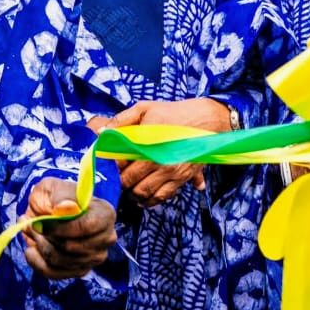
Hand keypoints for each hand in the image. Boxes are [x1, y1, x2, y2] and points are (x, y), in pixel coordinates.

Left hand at [22, 178, 116, 278]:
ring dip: (39, 246)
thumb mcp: (54, 186)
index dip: (61, 227)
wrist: (49, 211)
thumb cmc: (55, 197)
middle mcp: (105, 239)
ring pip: (61, 261)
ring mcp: (94, 258)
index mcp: (105, 215)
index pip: (87, 227)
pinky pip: (55, 273)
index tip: (40, 222)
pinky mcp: (80, 271)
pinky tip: (31, 249)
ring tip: (31, 231)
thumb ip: (61, 195)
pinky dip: (37, 262)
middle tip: (31, 223)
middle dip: (46, 236)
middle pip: (72, 247)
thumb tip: (65, 208)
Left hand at [89, 98, 223, 206]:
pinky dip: (152, 200)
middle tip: (115, 177)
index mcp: (148, 146)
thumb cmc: (174, 113)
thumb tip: (101, 133)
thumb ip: (122, 120)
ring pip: (146, 195)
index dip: (111, 165)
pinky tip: (144, 196)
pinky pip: (164, 197)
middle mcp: (160, 163)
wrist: (207, 120)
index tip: (108, 163)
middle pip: (131, 183)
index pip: (120, 164)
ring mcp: (172, 174)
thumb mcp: (145, 108)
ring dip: (134, 194)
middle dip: (120, 182)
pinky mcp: (183, 179)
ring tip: (128, 187)